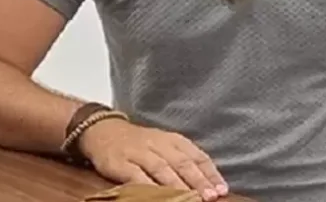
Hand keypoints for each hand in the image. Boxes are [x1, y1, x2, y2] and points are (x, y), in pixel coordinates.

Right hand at [79, 119, 228, 200]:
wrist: (103, 131)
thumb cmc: (139, 143)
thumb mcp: (164, 145)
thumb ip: (182, 160)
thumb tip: (207, 182)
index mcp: (172, 139)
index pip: (197, 155)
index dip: (210, 173)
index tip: (222, 188)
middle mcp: (158, 144)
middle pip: (182, 163)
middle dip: (199, 181)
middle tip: (211, 196)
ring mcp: (139, 152)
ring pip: (162, 169)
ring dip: (178, 186)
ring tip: (191, 199)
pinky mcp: (121, 162)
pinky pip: (137, 176)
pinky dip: (149, 187)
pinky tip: (158, 197)